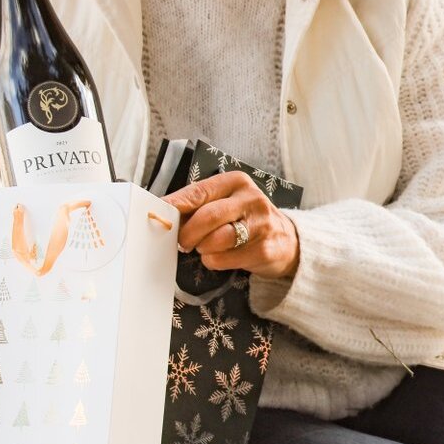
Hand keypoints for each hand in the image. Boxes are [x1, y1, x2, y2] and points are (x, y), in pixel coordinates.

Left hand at [164, 171, 300, 279]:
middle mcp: (251, 199)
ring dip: (202, 248)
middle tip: (182, 241)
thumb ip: (199, 204)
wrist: (287, 241)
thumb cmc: (246, 220)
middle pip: (207, 217)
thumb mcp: (228, 202)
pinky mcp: (263, 250)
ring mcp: (260, 225)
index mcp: (237, 182)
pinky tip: (222, 256)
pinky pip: (223, 259)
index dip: (175, 204)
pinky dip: (214, 261)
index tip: (157, 213)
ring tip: (206, 247)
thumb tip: (163, 212)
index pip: (198, 191)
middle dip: (188, 233)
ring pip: (215, 240)